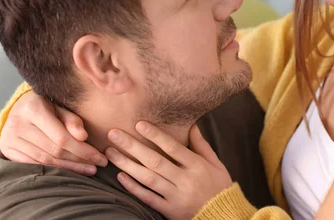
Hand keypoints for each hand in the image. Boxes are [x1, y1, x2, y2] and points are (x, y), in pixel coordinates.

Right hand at [0, 91, 105, 174]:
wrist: (20, 107)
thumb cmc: (47, 105)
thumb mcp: (61, 106)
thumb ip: (72, 120)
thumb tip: (83, 137)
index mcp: (33, 109)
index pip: (61, 137)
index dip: (83, 150)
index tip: (100, 157)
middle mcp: (17, 124)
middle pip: (54, 150)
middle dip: (79, 160)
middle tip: (98, 165)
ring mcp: (9, 138)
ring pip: (45, 160)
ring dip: (69, 168)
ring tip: (89, 170)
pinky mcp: (7, 150)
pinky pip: (33, 165)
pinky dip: (53, 170)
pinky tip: (69, 172)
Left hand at [106, 122, 232, 219]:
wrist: (222, 215)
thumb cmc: (218, 186)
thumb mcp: (215, 163)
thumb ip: (201, 145)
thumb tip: (191, 124)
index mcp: (197, 166)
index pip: (173, 148)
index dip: (155, 135)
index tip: (139, 124)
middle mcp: (185, 180)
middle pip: (155, 161)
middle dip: (132, 146)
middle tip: (114, 134)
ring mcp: (176, 196)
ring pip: (148, 179)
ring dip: (127, 164)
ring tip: (111, 153)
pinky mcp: (169, 210)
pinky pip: (148, 198)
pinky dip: (133, 187)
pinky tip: (120, 176)